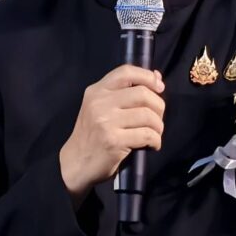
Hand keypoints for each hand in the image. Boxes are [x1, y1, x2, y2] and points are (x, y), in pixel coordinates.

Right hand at [59, 65, 165, 204]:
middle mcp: (100, 103)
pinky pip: (147, 135)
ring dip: (158, 127)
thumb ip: (124, 92)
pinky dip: (155, 141)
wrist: (76, 163)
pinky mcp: (113, 141)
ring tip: (154, 134)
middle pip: (143, 94)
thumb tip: (157, 77)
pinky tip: (152, 145)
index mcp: (96, 90)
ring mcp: (106, 122)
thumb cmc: (93, 134)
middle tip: (157, 119)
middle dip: (158, 107)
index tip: (159, 87)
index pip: (127, 72)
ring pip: (148, 116)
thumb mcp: (100, 107)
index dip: (148, 77)